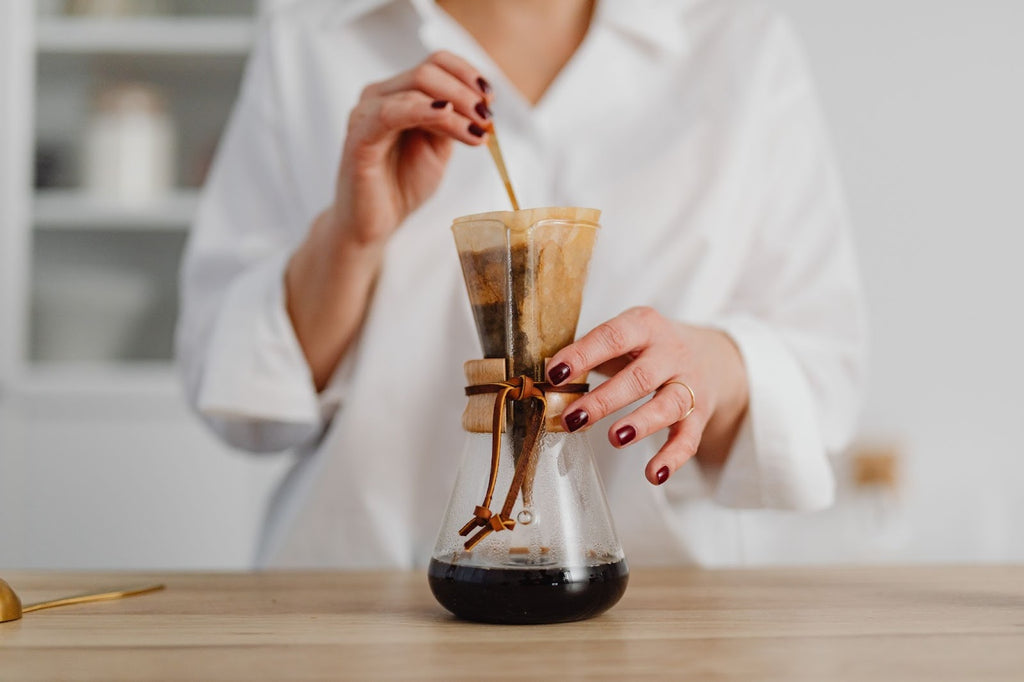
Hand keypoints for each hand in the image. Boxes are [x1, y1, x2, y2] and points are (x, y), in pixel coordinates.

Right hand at [331, 50, 494, 249]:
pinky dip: (424, 110)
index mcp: (400, 94)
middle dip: (466, 91)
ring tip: (478, 128)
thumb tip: (481, 104)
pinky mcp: (359, 136)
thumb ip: (453, 123)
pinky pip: (391, 112)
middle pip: (428, 70)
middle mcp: (380, 96)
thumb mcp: (439, 149)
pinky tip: (447, 117)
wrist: (375, 224)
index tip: (492, 98)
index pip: (436, 63)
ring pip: (415, 85)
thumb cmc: (402, 185)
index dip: (467, 74)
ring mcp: (366, 112)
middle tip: (488, 117)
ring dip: (455, 103)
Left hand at [546, 307, 748, 484]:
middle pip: (639, 376)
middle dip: (605, 399)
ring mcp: (688, 383)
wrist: (711, 357)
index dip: (583, 355)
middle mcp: (670, 352)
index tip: (555, 374)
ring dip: (641, 423)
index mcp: (644, 326)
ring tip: (615, 438)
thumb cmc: (649, 349)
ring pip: (668, 405)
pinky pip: (688, 437)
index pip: (612, 337)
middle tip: (573, 419)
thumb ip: (591, 353)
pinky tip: (654, 474)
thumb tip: (549, 379)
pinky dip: (672, 458)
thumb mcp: (625, 337)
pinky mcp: (700, 413)